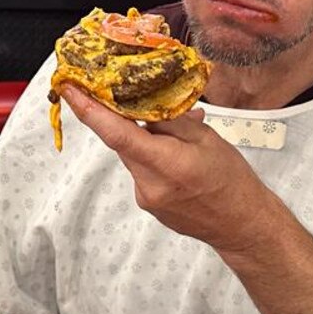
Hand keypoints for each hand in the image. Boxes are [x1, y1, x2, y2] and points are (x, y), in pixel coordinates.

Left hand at [60, 85, 280, 255]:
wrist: (242, 224)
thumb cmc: (232, 181)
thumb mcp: (207, 139)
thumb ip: (171, 120)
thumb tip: (142, 102)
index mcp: (166, 164)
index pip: (116, 133)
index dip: (89, 109)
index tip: (70, 89)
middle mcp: (149, 186)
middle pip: (122, 142)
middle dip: (127, 118)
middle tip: (135, 97)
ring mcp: (146, 198)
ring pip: (133, 155)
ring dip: (146, 140)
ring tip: (180, 138)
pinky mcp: (149, 205)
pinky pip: (142, 171)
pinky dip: (153, 157)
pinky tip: (179, 158)